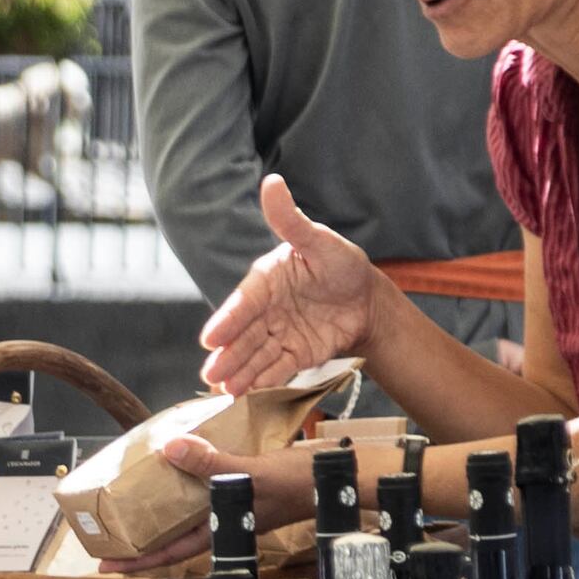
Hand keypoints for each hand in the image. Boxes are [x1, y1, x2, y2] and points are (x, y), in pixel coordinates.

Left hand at [91, 436, 312, 574]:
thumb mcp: (249, 473)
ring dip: (158, 507)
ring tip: (129, 497)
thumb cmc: (297, 485)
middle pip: (170, 535)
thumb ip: (210, 463)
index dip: (136, 560)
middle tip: (106, 532)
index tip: (106, 564)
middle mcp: (219, 521)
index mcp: (219, 529)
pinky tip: (173, 462)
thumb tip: (170, 451)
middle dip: (138, 538)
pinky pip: (200, 486)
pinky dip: (183, 479)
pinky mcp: (236, 487)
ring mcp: (227, 505)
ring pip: (183, 512)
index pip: (168, 552)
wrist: (332, 476)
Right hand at [197, 176, 380, 392]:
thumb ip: (291, 220)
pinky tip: (248, 396)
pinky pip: (278, 369)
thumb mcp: (318, 240)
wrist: (367, 300)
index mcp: (267, 281)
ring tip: (224, 390)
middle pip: (245, 335)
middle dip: (228, 355)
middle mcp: (267, 310)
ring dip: (240, 373)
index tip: (211, 338)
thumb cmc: (341, 263)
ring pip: (256, 355)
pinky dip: (264, 382)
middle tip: (211, 374)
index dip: (228, 320)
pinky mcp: (295, 355)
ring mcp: (279, 334)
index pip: (244, 302)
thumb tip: (272, 182)